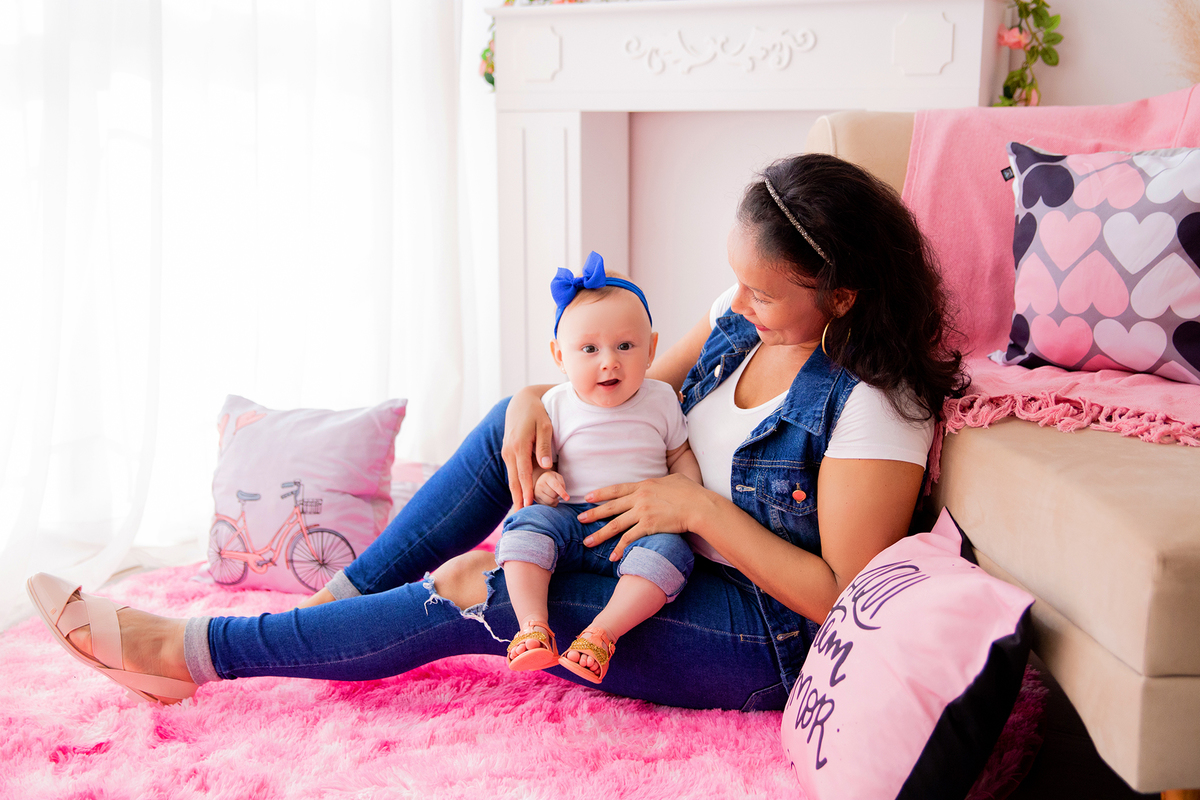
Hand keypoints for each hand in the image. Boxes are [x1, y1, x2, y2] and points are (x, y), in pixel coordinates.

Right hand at [502, 387, 554, 508]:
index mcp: (519, 446)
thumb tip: (544, 466)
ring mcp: (506, 452)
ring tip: (520, 510)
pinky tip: (519, 495)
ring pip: (511, 477)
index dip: (525, 492)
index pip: (522, 474)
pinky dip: (515, 485)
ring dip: (515, 494)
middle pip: (513, 480)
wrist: (521, 402)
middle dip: (517, 499)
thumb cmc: (537, 413)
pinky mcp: (508, 452)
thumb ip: (544, 446)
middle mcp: (509, 451)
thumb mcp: (545, 426)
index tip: (528, 506)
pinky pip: (512, 471)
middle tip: (520, 517)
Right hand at [534, 471, 568, 506]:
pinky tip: (551, 499)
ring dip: (555, 500)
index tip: (567, 498)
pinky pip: (547, 505)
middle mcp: (540, 484)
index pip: (555, 486)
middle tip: (557, 491)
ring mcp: (537, 492)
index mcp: (547, 477)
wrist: (540, 480)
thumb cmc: (552, 479)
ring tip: (555, 496)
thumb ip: (562, 484)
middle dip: (558, 495)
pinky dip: (552, 504)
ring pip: (550, 501)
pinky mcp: (536, 499)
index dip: (562, 492)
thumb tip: (563, 495)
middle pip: (553, 495)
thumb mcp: (558, 477)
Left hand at [576, 474, 706, 561]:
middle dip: (593, 514)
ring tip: (587, 542)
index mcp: (644, 485)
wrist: (699, 506)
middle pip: (611, 507)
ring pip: (615, 525)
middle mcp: (640, 498)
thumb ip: (660, 483)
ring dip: (600, 534)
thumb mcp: (673, 480)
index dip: (601, 494)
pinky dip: (620, 548)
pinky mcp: (649, 526)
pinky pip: (630, 538)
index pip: (617, 489)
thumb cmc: (691, 492)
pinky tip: (612, 556)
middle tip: (580, 519)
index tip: (588, 498)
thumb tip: (659, 485)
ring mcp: (643, 512)